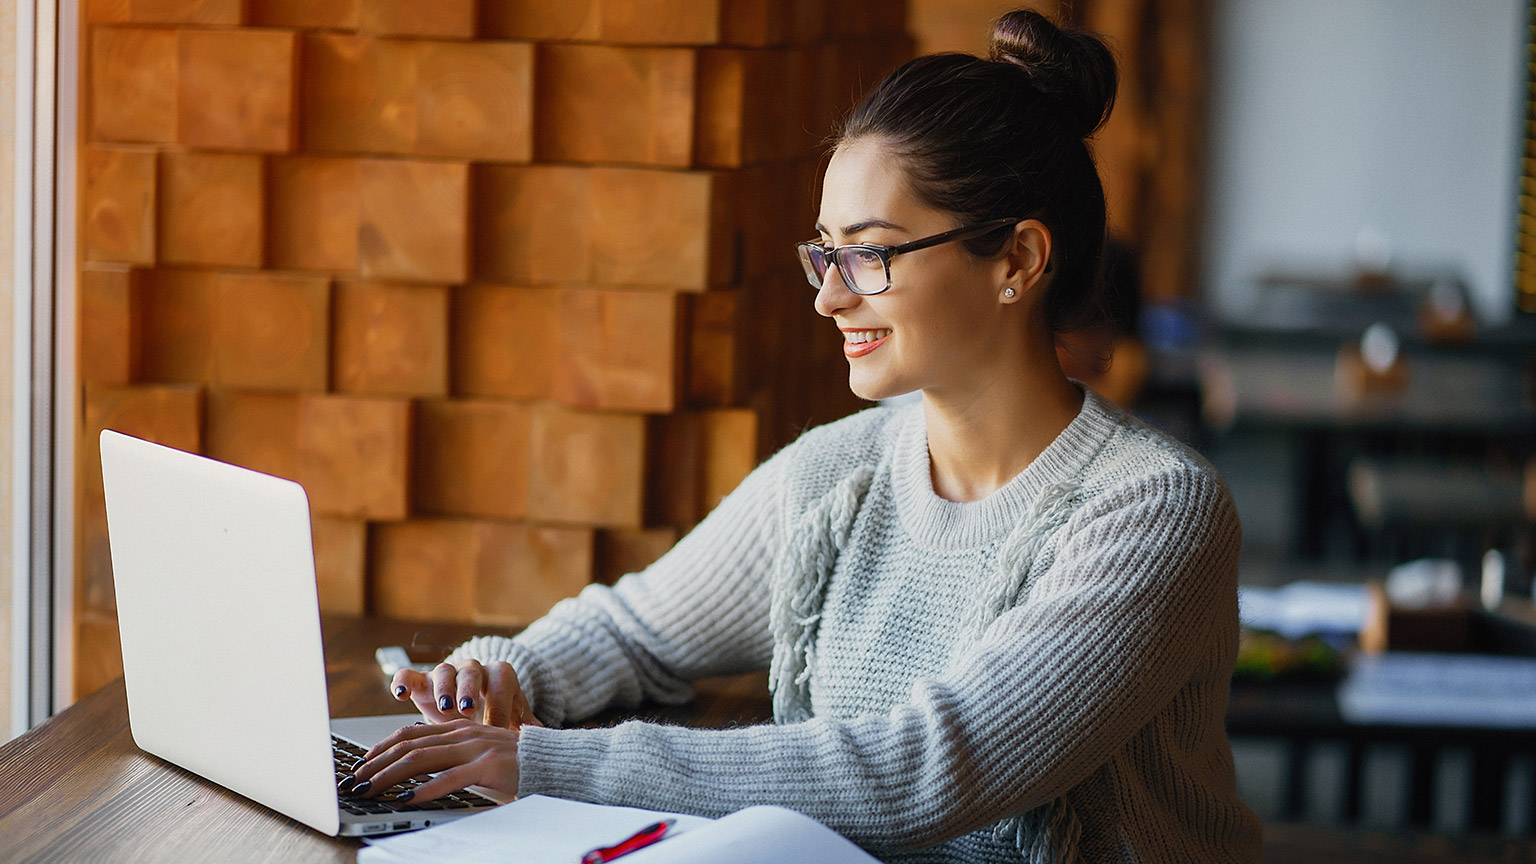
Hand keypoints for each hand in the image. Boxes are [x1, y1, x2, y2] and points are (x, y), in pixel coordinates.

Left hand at [351, 719, 520, 801]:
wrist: (554, 761)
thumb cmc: (516, 763)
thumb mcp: (478, 754)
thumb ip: (452, 757)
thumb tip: (416, 772)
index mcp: (458, 729)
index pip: (409, 734)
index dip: (380, 749)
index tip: (360, 765)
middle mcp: (463, 733)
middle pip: (408, 746)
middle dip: (375, 765)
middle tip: (354, 782)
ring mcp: (475, 748)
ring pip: (421, 759)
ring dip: (389, 776)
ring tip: (370, 790)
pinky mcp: (487, 765)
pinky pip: (450, 778)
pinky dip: (425, 789)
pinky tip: (408, 799)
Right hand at [389, 659, 539, 727]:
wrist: (471, 703)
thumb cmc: (496, 714)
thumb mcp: (514, 721)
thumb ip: (528, 729)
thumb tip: (546, 740)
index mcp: (499, 676)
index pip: (501, 686)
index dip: (499, 706)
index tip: (497, 729)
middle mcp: (472, 670)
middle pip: (471, 672)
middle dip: (469, 690)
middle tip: (466, 710)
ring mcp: (445, 674)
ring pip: (443, 672)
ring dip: (443, 689)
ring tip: (443, 708)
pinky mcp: (421, 681)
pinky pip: (409, 675)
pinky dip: (403, 681)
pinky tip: (400, 695)